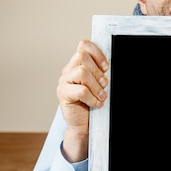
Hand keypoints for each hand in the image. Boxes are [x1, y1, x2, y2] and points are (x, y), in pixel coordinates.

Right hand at [57, 40, 108, 161]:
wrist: (83, 124)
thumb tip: (108, 67)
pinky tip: (96, 104)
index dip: (97, 53)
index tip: (106, 67)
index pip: (84, 46)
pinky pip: (80, 90)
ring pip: (82, 72)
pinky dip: (92, 98)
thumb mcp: (99, 85)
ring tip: (101, 96)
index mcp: (77, 64)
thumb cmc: (93, 103)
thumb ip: (100, 73)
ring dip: (96, 86)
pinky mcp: (62, 93)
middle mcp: (68, 70)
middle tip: (103, 85)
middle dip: (97, 71)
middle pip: (82, 57)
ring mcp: (63, 81)